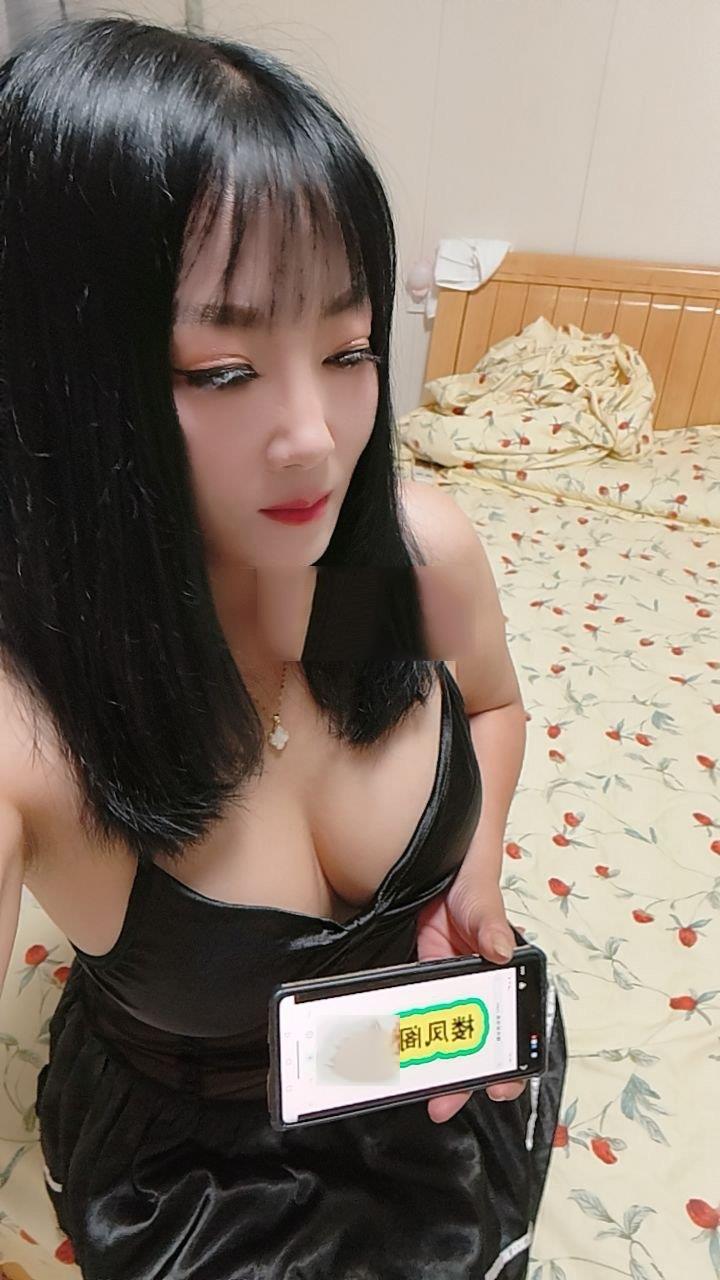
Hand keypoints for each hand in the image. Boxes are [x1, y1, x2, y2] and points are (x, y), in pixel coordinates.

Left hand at [415, 857, 527, 1123]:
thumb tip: (502, 951)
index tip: (501, 1087)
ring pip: (431, 1028)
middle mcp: (466, 981)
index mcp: (492, 971)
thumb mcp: (480, 896)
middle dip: (458, 1077)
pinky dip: (391, 1024)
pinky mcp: (407, 967)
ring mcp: (435, 978)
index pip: (505, 1025)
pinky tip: (376, 1044)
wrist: (435, 847)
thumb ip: (490, 921)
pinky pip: (400, 1002)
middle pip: (467, 1040)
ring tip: (402, 1084)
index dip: (505, 1061)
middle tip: (441, 1105)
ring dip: (420, 1058)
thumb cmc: (467, 871)